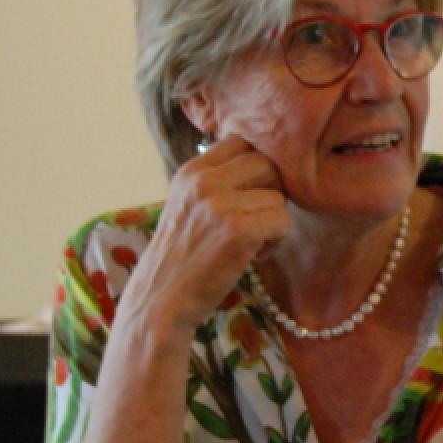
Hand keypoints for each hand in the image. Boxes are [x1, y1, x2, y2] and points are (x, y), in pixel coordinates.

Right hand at [122, 134, 289, 332]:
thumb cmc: (184, 256)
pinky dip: (275, 242)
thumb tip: (266, 159)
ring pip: (278, 197)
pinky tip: (253, 255)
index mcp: (192, 171)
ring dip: (272, 222)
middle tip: (255, 220)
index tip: (252, 192)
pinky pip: (282, 221)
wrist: (160, 301)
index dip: (257, 166)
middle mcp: (203, 181)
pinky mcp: (236, 230)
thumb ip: (218, 180)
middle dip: (270, 192)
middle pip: (267, 163)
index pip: (242, 141)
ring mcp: (219, 204)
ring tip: (248, 243)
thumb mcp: (190, 205)